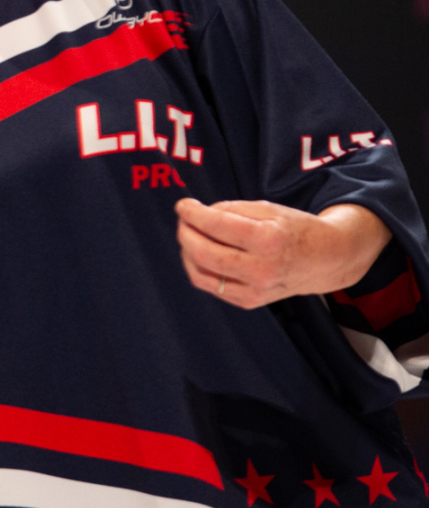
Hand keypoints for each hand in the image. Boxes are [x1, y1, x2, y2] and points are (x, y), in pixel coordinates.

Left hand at [175, 198, 391, 308]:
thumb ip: (231, 209)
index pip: (216, 226)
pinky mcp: (249, 302)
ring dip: (186, 252)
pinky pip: (210, 286)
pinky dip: (198, 269)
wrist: (325, 260)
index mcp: (268, 240)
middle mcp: (261, 269)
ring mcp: (255, 290)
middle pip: (202, 253)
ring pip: (200, 274)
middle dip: (185, 233)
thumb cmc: (295, 230)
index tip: (182, 205)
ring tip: (191, 236)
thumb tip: (197, 214)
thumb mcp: (269, 209)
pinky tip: (201, 254)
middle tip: (184, 221)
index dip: (192, 213)